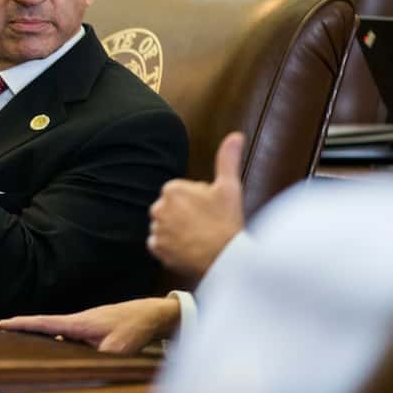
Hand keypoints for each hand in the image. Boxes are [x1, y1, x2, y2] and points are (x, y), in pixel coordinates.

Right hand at [0, 297, 179, 354]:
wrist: (151, 314)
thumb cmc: (133, 326)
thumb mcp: (117, 349)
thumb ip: (99, 361)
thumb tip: (85, 372)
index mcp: (78, 323)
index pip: (44, 322)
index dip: (22, 323)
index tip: (2, 323)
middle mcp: (78, 322)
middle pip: (47, 328)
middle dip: (27, 332)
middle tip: (7, 334)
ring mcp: (85, 326)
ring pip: (61, 337)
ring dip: (49, 342)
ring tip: (32, 351)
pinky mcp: (93, 331)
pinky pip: (73, 340)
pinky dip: (66, 347)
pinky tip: (67, 357)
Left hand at [148, 132, 244, 277]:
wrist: (226, 257)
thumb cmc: (227, 220)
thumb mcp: (229, 186)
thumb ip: (227, 159)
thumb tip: (236, 135)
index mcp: (172, 189)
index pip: (181, 193)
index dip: (197, 201)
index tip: (210, 210)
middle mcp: (158, 207)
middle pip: (171, 208)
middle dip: (185, 214)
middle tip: (206, 224)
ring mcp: (157, 229)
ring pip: (165, 225)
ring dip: (177, 230)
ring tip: (198, 237)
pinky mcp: (156, 248)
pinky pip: (159, 244)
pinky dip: (170, 246)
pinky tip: (187, 247)